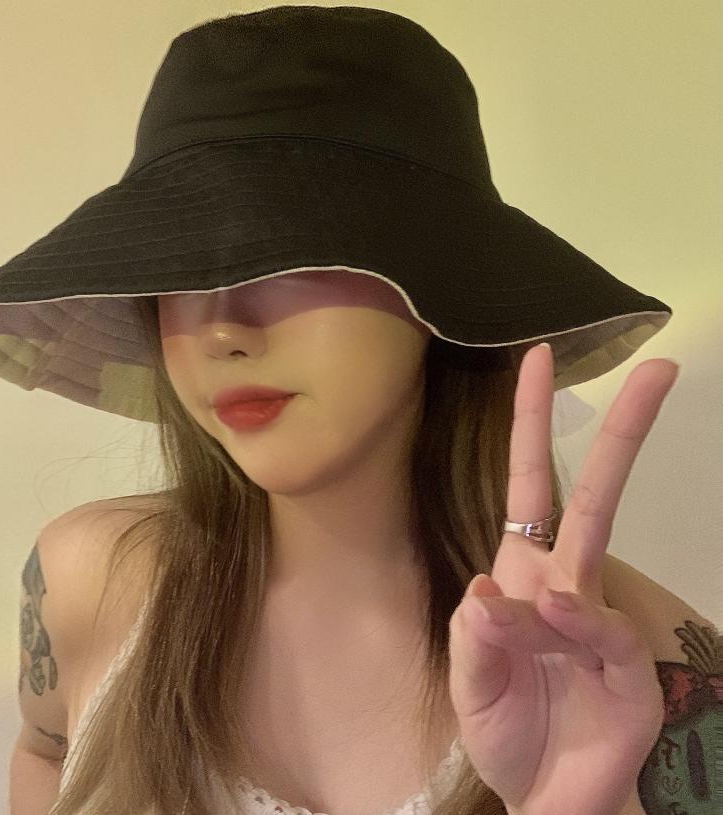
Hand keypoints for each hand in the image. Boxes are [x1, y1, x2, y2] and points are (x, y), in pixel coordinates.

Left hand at [448, 342, 676, 814]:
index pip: (528, 483)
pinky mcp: (628, 667)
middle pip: (593, 494)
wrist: (543, 798)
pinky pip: (600, 628)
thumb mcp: (472, 681)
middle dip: (624, 431)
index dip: (531, 421)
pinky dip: (572, 623)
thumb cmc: (508, 730)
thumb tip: (485, 589)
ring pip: (602, 556)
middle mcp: (564, 584)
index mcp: (522, 575)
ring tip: (535, 620)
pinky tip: (549, 623)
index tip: (537, 359)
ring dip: (568, 563)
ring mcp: (601, 622)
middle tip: (659, 370)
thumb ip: (475, 637)